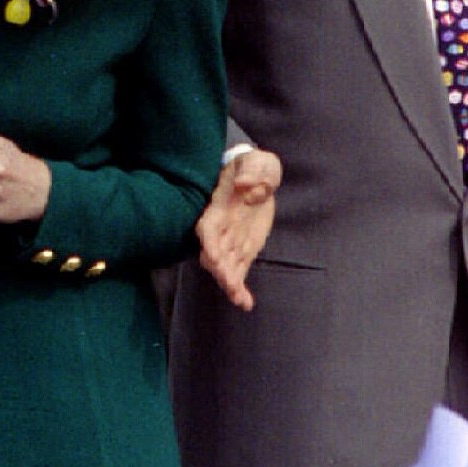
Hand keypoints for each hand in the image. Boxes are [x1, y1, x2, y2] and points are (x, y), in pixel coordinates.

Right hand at [197, 146, 281, 311]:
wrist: (258, 174)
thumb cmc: (256, 165)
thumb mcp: (259, 162)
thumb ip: (253, 171)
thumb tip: (245, 184)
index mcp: (220, 205)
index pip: (208, 227)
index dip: (209, 242)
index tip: (212, 257)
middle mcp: (222, 227)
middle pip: (214, 252)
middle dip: (219, 268)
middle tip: (230, 283)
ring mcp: (232, 241)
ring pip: (225, 266)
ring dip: (229, 283)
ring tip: (239, 298)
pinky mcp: (244, 250)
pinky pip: (239, 272)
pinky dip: (240, 289)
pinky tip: (246, 304)